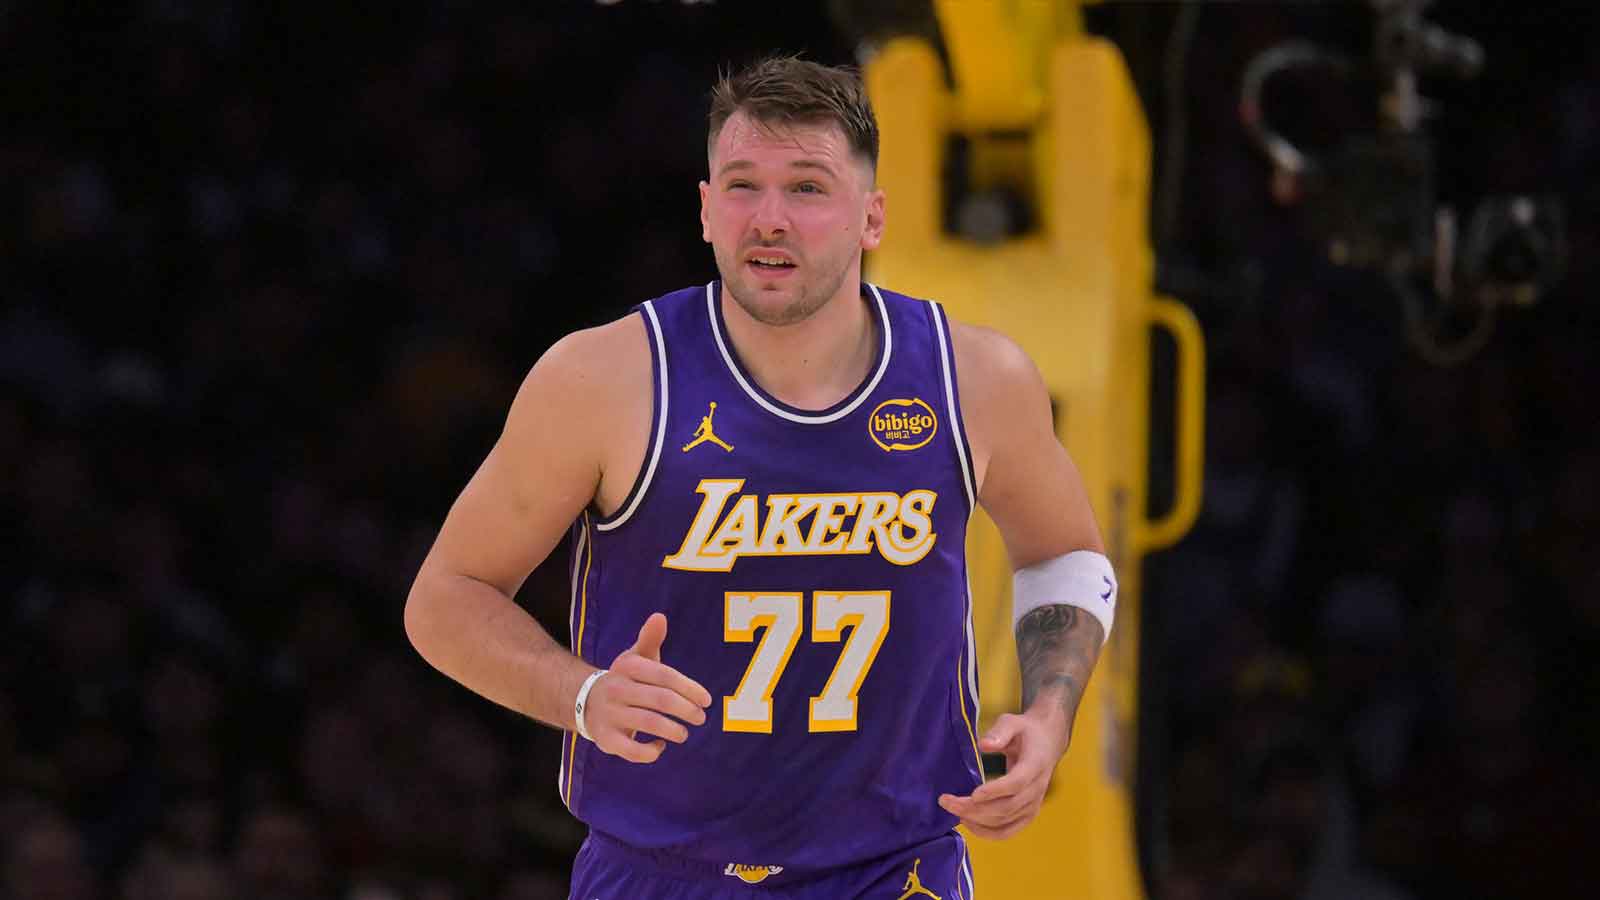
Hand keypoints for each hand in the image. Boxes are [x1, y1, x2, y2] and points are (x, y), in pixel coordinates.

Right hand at [582, 613, 712, 762]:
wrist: (584, 702)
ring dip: (673, 730)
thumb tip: (660, 617)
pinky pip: (632, 750)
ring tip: (683, 734)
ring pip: (649, 723)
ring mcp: (611, 715)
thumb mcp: (634, 658)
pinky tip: (660, 746)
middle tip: (700, 718)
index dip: (690, 688)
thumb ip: (650, 639)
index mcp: (628, 668)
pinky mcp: (607, 739)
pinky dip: (651, 752)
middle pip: (661, 700)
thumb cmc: (624, 680)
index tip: (706, 700)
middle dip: (686, 710)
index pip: (665, 676)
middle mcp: (617, 689)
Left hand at [937, 711, 1067, 838]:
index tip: (972, 794)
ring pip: (1005, 822)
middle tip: (947, 801)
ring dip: (977, 821)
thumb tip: (984, 745)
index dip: (995, 791)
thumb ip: (1000, 732)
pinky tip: (968, 823)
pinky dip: (987, 832)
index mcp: (1034, 765)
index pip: (1016, 784)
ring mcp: (1033, 805)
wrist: (1046, 743)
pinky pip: (1008, 831)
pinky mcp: (1028, 815)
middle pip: (1006, 807)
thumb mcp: (1013, 722)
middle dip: (975, 809)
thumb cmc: (1025, 732)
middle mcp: (1036, 789)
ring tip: (953, 810)